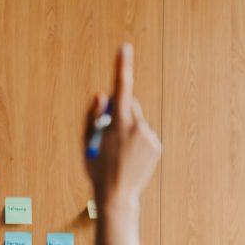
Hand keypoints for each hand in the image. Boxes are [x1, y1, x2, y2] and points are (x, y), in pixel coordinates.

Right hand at [84, 44, 161, 206]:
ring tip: (119, 154)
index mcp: (119, 123)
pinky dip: (137, 142)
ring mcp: (149, 136)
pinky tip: (130, 158)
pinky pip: (145, 136)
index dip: (122, 67)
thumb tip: (101, 96)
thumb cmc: (97, 169)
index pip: (121, 89)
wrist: (117, 195)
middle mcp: (138, 126)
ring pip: (138, 123)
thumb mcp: (88, 142)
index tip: (124, 48)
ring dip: (128, 131)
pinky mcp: (157, 146)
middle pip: (131, 107)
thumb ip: (93, 116)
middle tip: (108, 137)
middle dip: (120, 115)